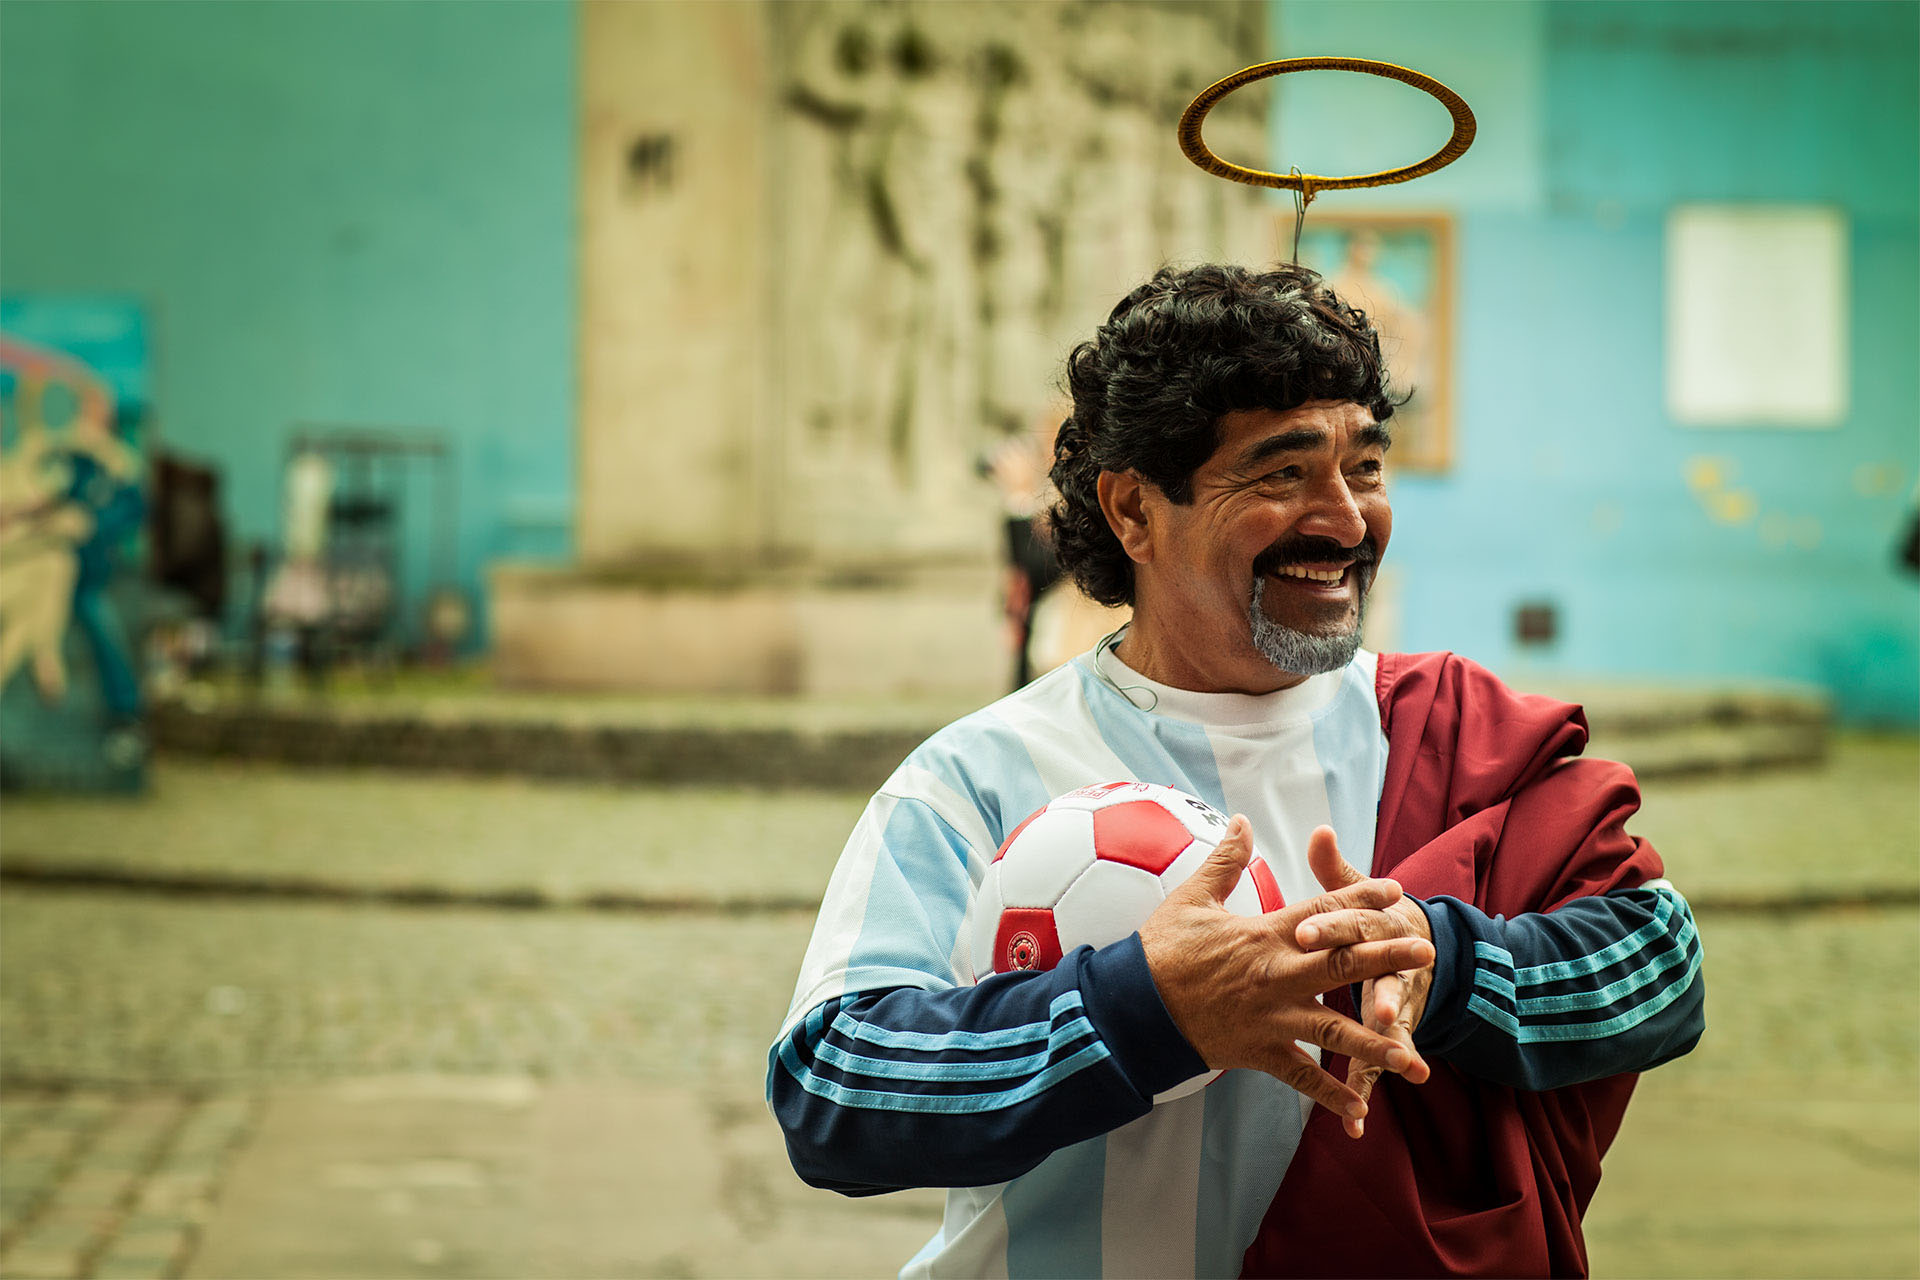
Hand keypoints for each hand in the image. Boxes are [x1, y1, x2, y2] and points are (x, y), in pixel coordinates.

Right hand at [1139, 816, 1435, 1125]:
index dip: (1360, 900)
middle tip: (1427, 954)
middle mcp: (1277, 976)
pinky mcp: (1258, 1052)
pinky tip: (1360, 1109)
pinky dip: (1329, 1095)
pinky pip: (1301, 1077)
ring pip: (1333, 1032)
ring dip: (1375, 1044)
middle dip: (1386, 959)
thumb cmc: (1160, 950)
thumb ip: (1225, 859)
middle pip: (1342, 966)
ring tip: (1413, 1056)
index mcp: (1264, 935)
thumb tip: (1241, 821)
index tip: (1394, 891)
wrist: (1133, 1007)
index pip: (1323, 913)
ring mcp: (1271, 1019)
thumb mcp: (1192, 897)